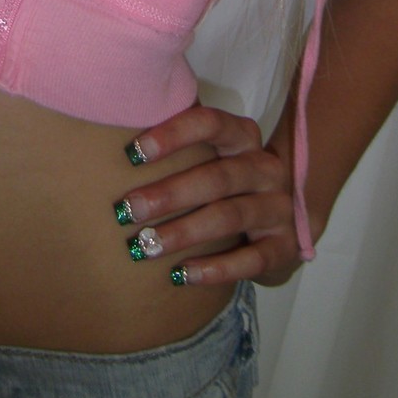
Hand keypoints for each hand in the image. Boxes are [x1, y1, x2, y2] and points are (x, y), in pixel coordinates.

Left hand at [116, 105, 302, 287]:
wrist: (283, 218)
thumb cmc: (227, 181)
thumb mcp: (213, 154)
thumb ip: (179, 147)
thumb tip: (112, 142)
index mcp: (243, 136)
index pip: (210, 123)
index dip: (173, 134)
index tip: (132, 153)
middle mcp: (266, 168)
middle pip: (217, 177)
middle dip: (169, 194)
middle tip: (127, 209)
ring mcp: (279, 208)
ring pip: (230, 217)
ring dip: (184, 232)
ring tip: (146, 246)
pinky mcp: (285, 247)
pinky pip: (252, 260)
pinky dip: (216, 268)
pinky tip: (183, 274)